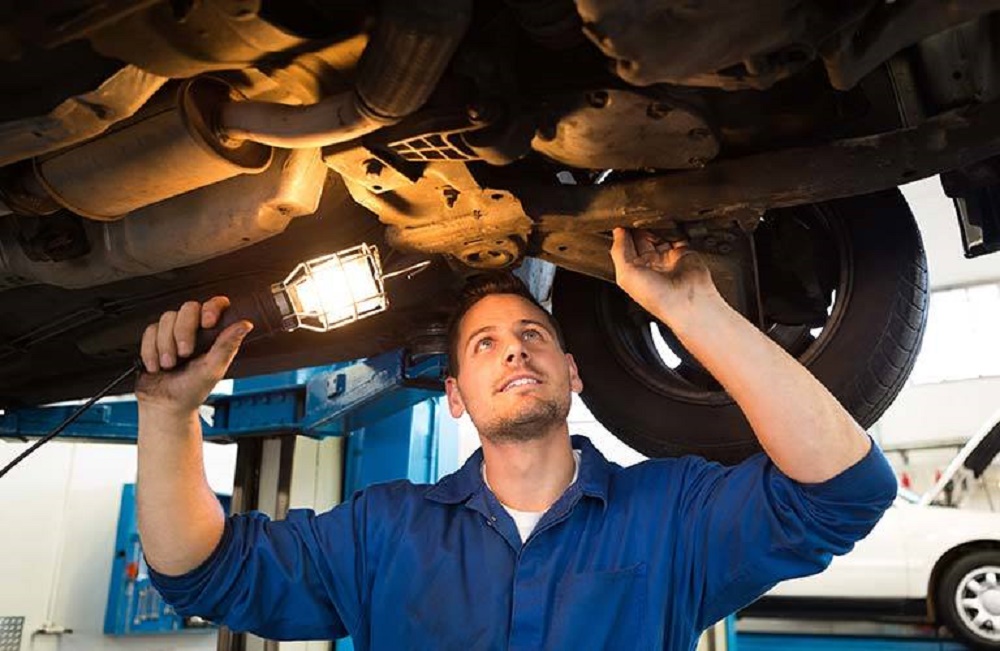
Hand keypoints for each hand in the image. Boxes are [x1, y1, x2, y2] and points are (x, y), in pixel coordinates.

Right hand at [135, 296, 252, 413]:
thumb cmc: (192, 391)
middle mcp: (195, 330)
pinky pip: (150, 331)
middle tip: (184, 353)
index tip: (207, 323)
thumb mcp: (213, 369)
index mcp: (214, 335)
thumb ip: (227, 345)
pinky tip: (157, 365)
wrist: (164, 405)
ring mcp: (174, 332)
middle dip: (182, 332)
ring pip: (167, 318)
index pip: (216, 305)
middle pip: (188, 308)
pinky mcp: (155, 338)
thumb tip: (246, 324)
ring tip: (169, 365)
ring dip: (165, 344)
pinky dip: (151, 350)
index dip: (211, 308)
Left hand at [610, 227, 717, 320]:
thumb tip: (617, 232)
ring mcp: (666, 259)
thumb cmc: (658, 298)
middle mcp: (649, 265)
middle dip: (637, 227)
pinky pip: (676, 235)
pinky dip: (671, 227)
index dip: (622, 234)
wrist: (687, 301)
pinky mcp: (682, 253)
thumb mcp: (626, 275)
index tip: (620, 220)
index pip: (624, 247)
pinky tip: (665, 222)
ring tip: (650, 217)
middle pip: (640, 239)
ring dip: (653, 226)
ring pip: (657, 235)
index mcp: (633, 272)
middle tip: (635, 215)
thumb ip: (619, 251)